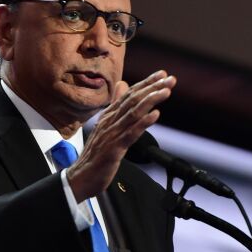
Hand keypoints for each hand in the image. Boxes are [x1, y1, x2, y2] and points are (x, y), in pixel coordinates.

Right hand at [67, 70, 175, 202]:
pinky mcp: (114, 149)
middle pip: (133, 100)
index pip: (129, 95)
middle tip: (170, 79)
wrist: (81, 177)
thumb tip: (123, 86)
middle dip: (152, 88)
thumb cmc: (95, 155)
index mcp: (108, 116)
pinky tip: (155, 115)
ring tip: (165, 91)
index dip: (146, 83)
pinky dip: (143, 123)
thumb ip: (116, 106)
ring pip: (133, 113)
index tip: (162, 74)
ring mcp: (111, 134)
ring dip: (150, 100)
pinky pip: (130, 134)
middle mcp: (109, 121)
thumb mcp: (106, 127)